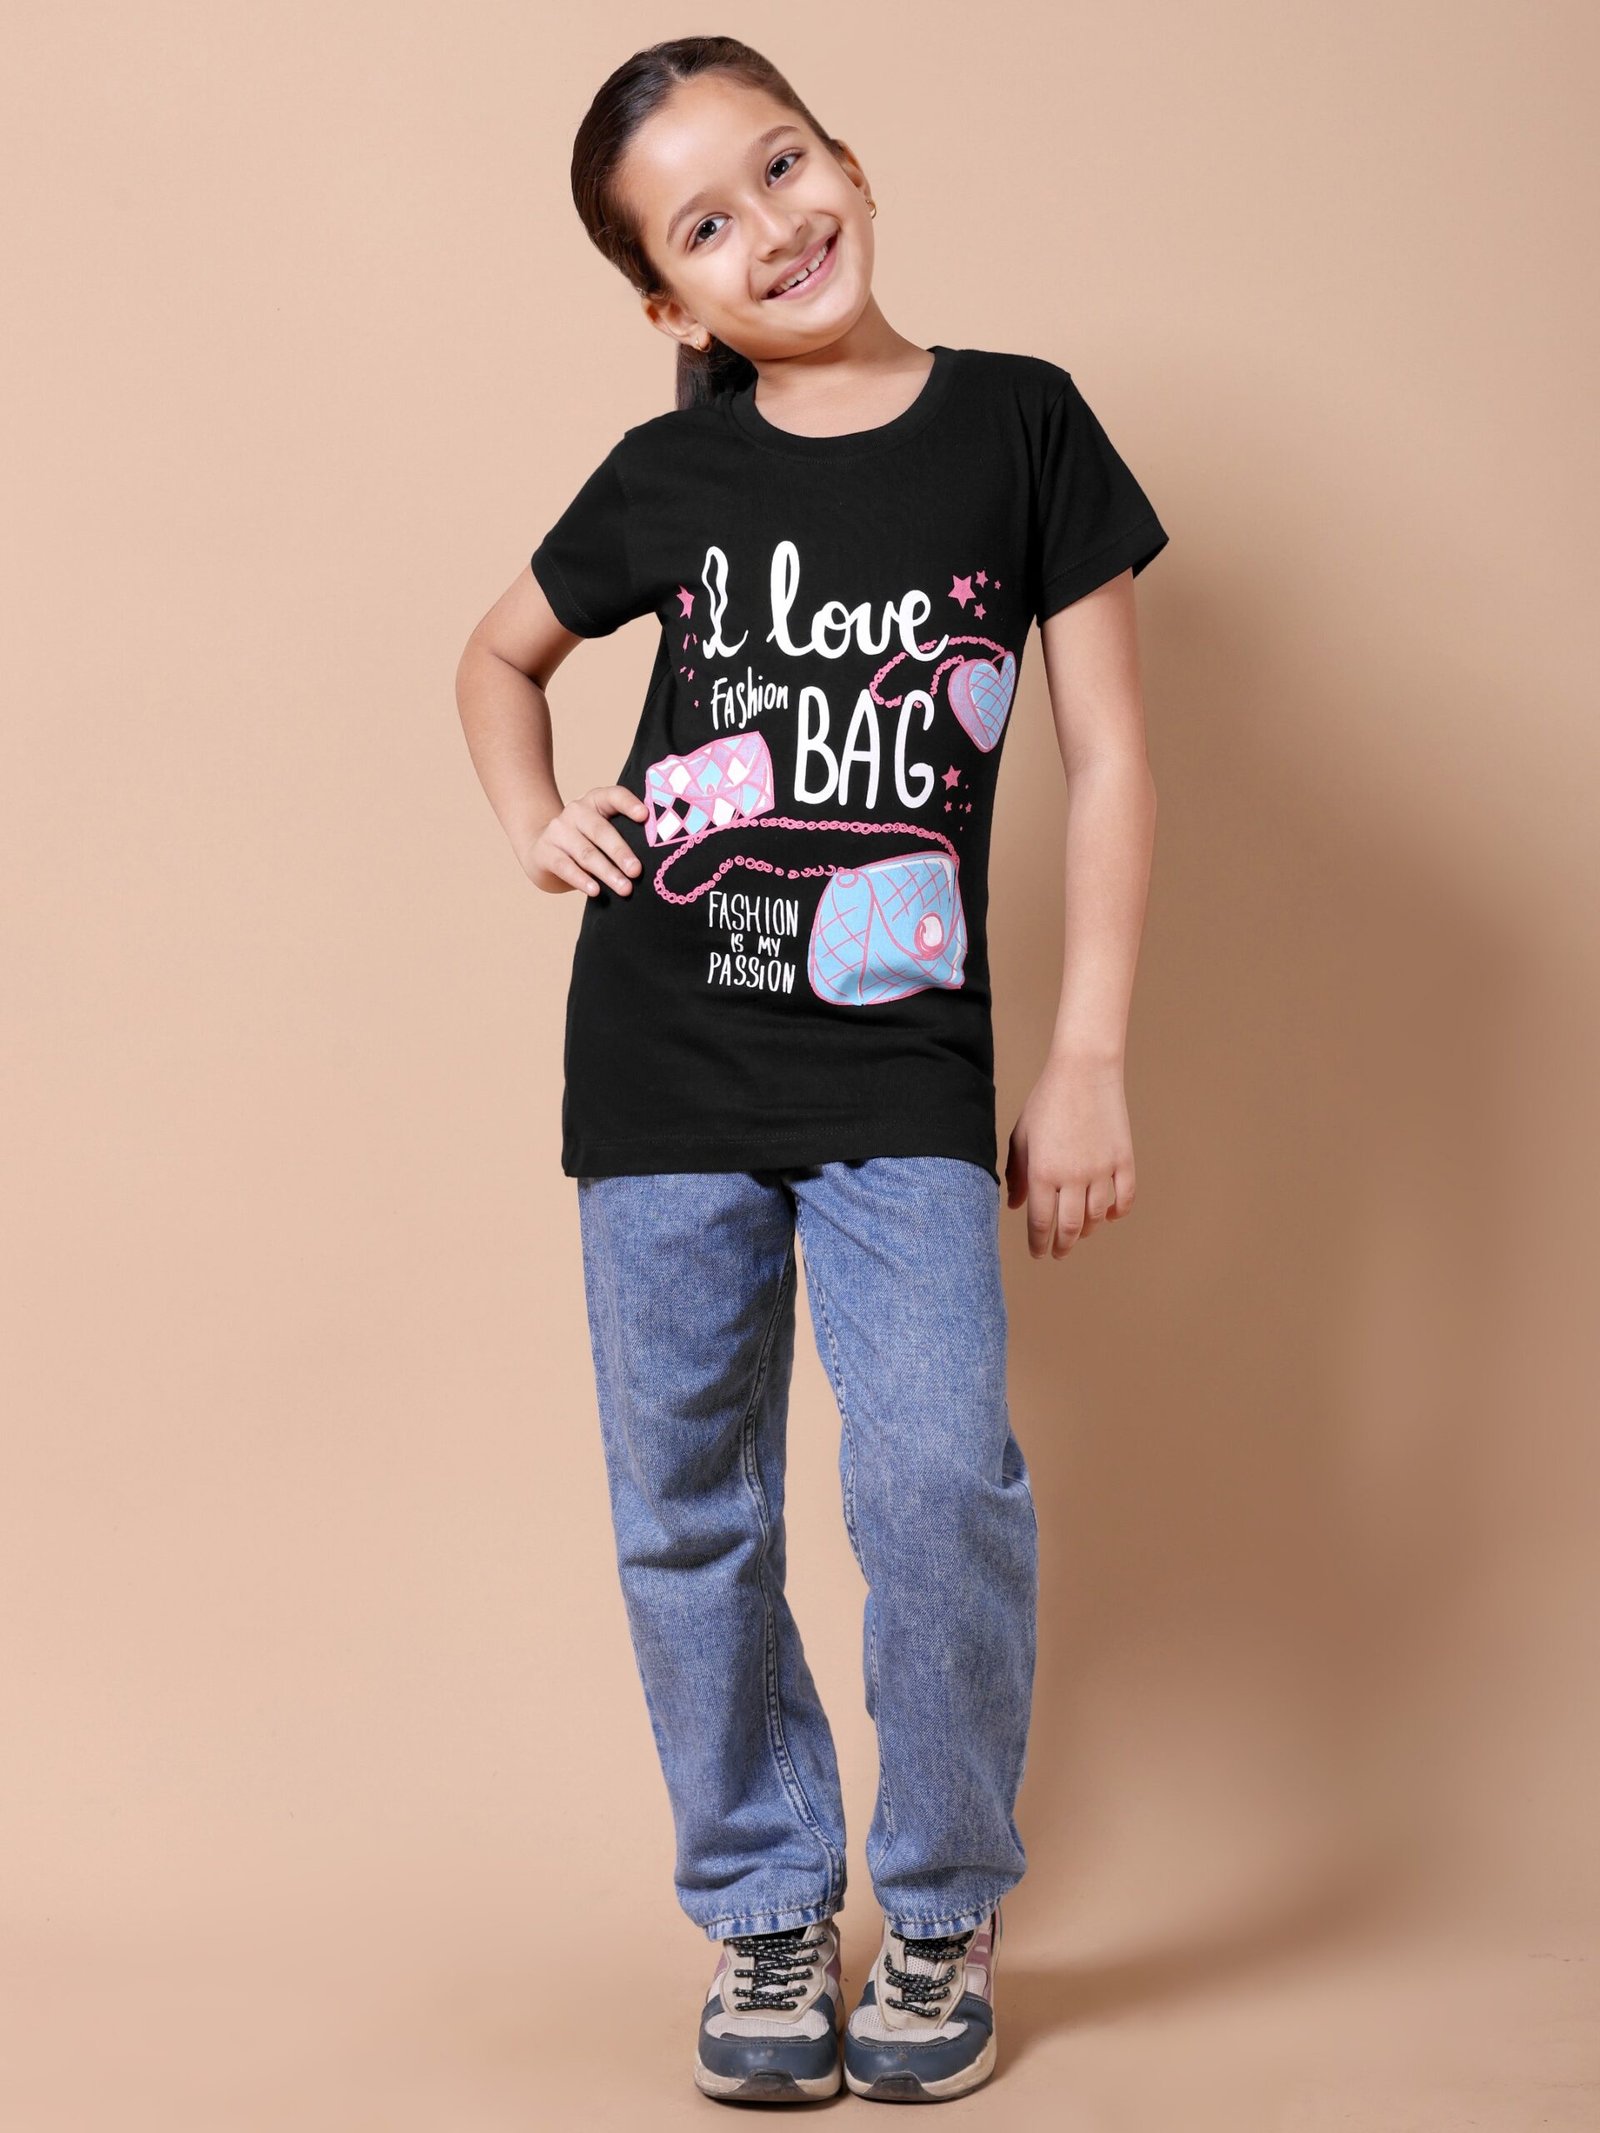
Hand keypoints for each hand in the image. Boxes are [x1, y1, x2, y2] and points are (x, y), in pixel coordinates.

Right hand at [522, 785, 647, 896]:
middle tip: (636, 871)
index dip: (628, 804)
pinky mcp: (546, 852)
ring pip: (586, 853)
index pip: (613, 796)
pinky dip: (582, 880)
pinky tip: (595, 891)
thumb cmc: (585, 842)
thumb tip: (653, 858)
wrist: (543, 850)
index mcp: (596, 802)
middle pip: (600, 831)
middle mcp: (576, 812)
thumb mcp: (602, 831)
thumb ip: (623, 835)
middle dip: (620, 852)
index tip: (645, 815)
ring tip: (624, 888)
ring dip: (607, 872)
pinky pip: (566, 867)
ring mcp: (558, 831)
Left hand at [1005, 1053, 1135, 1259]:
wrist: (1084, 1072)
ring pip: (1097, 1216)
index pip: (1041, 1222)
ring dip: (1088, 1230)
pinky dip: (1117, 1212)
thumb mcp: (1022, 1137)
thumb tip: (1015, 1206)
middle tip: (1058, 1252)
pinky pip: (1125, 1198)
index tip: (1038, 1252)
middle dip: (1063, 1245)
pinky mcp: (1123, 1159)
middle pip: (1071, 1227)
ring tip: (1080, 1232)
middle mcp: (1073, 1176)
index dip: (1039, 1243)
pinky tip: (1108, 1215)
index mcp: (1043, 1172)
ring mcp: (1101, 1169)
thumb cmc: (1047, 1101)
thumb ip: (1017, 1174)